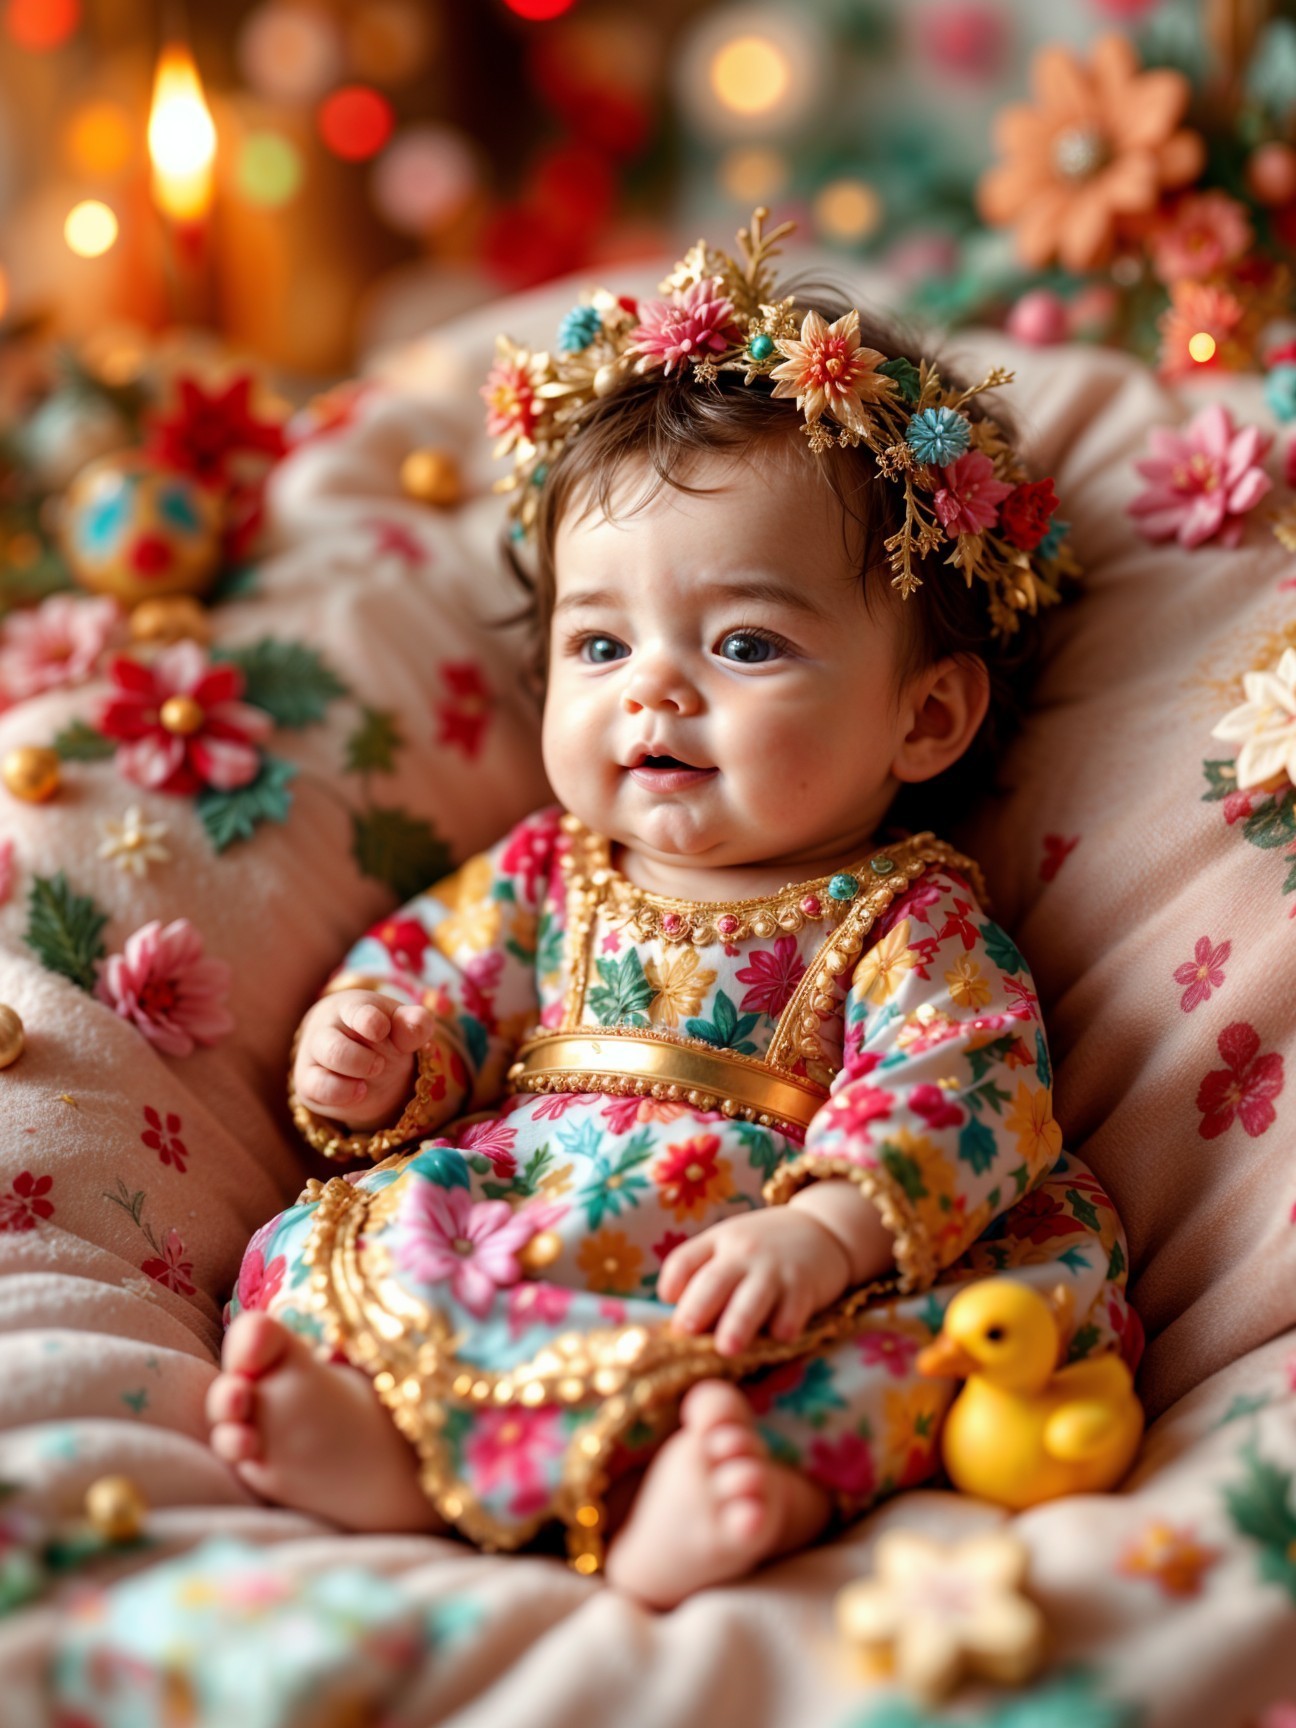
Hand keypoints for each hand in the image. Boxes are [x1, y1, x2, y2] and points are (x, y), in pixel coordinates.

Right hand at [293, 990, 434, 1129]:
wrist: (361, 1057)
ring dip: (353, 1075)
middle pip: (335, 1047)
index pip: (356, 1011)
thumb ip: (415, 1022)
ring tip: (370, 1077)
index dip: (370, 1022)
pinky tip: (360, 1091)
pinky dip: (341, 1093)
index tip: (381, 1031)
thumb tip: (416, 1025)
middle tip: (379, 1065)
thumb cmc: (383, 1033)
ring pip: (323, 1070)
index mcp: (351, 1009)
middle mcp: (326, 1029)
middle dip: (362, 1062)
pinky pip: (318, 1089)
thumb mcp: (403, 1025)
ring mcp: (314, 1056)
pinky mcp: (309, 1082)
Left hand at [658, 1208, 853, 1356]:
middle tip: (685, 1332)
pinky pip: (791, 1312)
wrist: (823, 1229)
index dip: (672, 1281)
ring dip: (738, 1324)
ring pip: (751, 1300)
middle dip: (698, 1307)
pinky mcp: (804, 1286)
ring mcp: (774, 1269)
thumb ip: (705, 1272)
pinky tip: (780, 1335)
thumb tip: (680, 1320)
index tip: (667, 1302)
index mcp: (719, 1241)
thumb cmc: (765, 1247)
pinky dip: (784, 1326)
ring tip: (727, 1348)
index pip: (685, 1259)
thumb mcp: (732, 1245)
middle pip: (713, 1281)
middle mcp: (744, 1252)